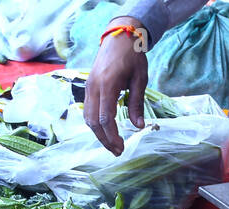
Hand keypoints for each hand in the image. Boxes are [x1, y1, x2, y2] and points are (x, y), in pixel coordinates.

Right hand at [85, 17, 148, 155]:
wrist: (120, 37)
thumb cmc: (133, 57)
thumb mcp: (140, 80)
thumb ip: (137, 103)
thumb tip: (139, 126)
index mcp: (107, 85)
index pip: (104, 118)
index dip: (112, 136)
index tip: (122, 147)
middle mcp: (93, 87)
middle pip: (93, 122)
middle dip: (104, 139)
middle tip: (118, 151)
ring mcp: (88, 87)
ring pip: (87, 117)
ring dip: (98, 134)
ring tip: (112, 144)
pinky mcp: (89, 87)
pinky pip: (87, 110)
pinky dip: (94, 123)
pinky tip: (105, 130)